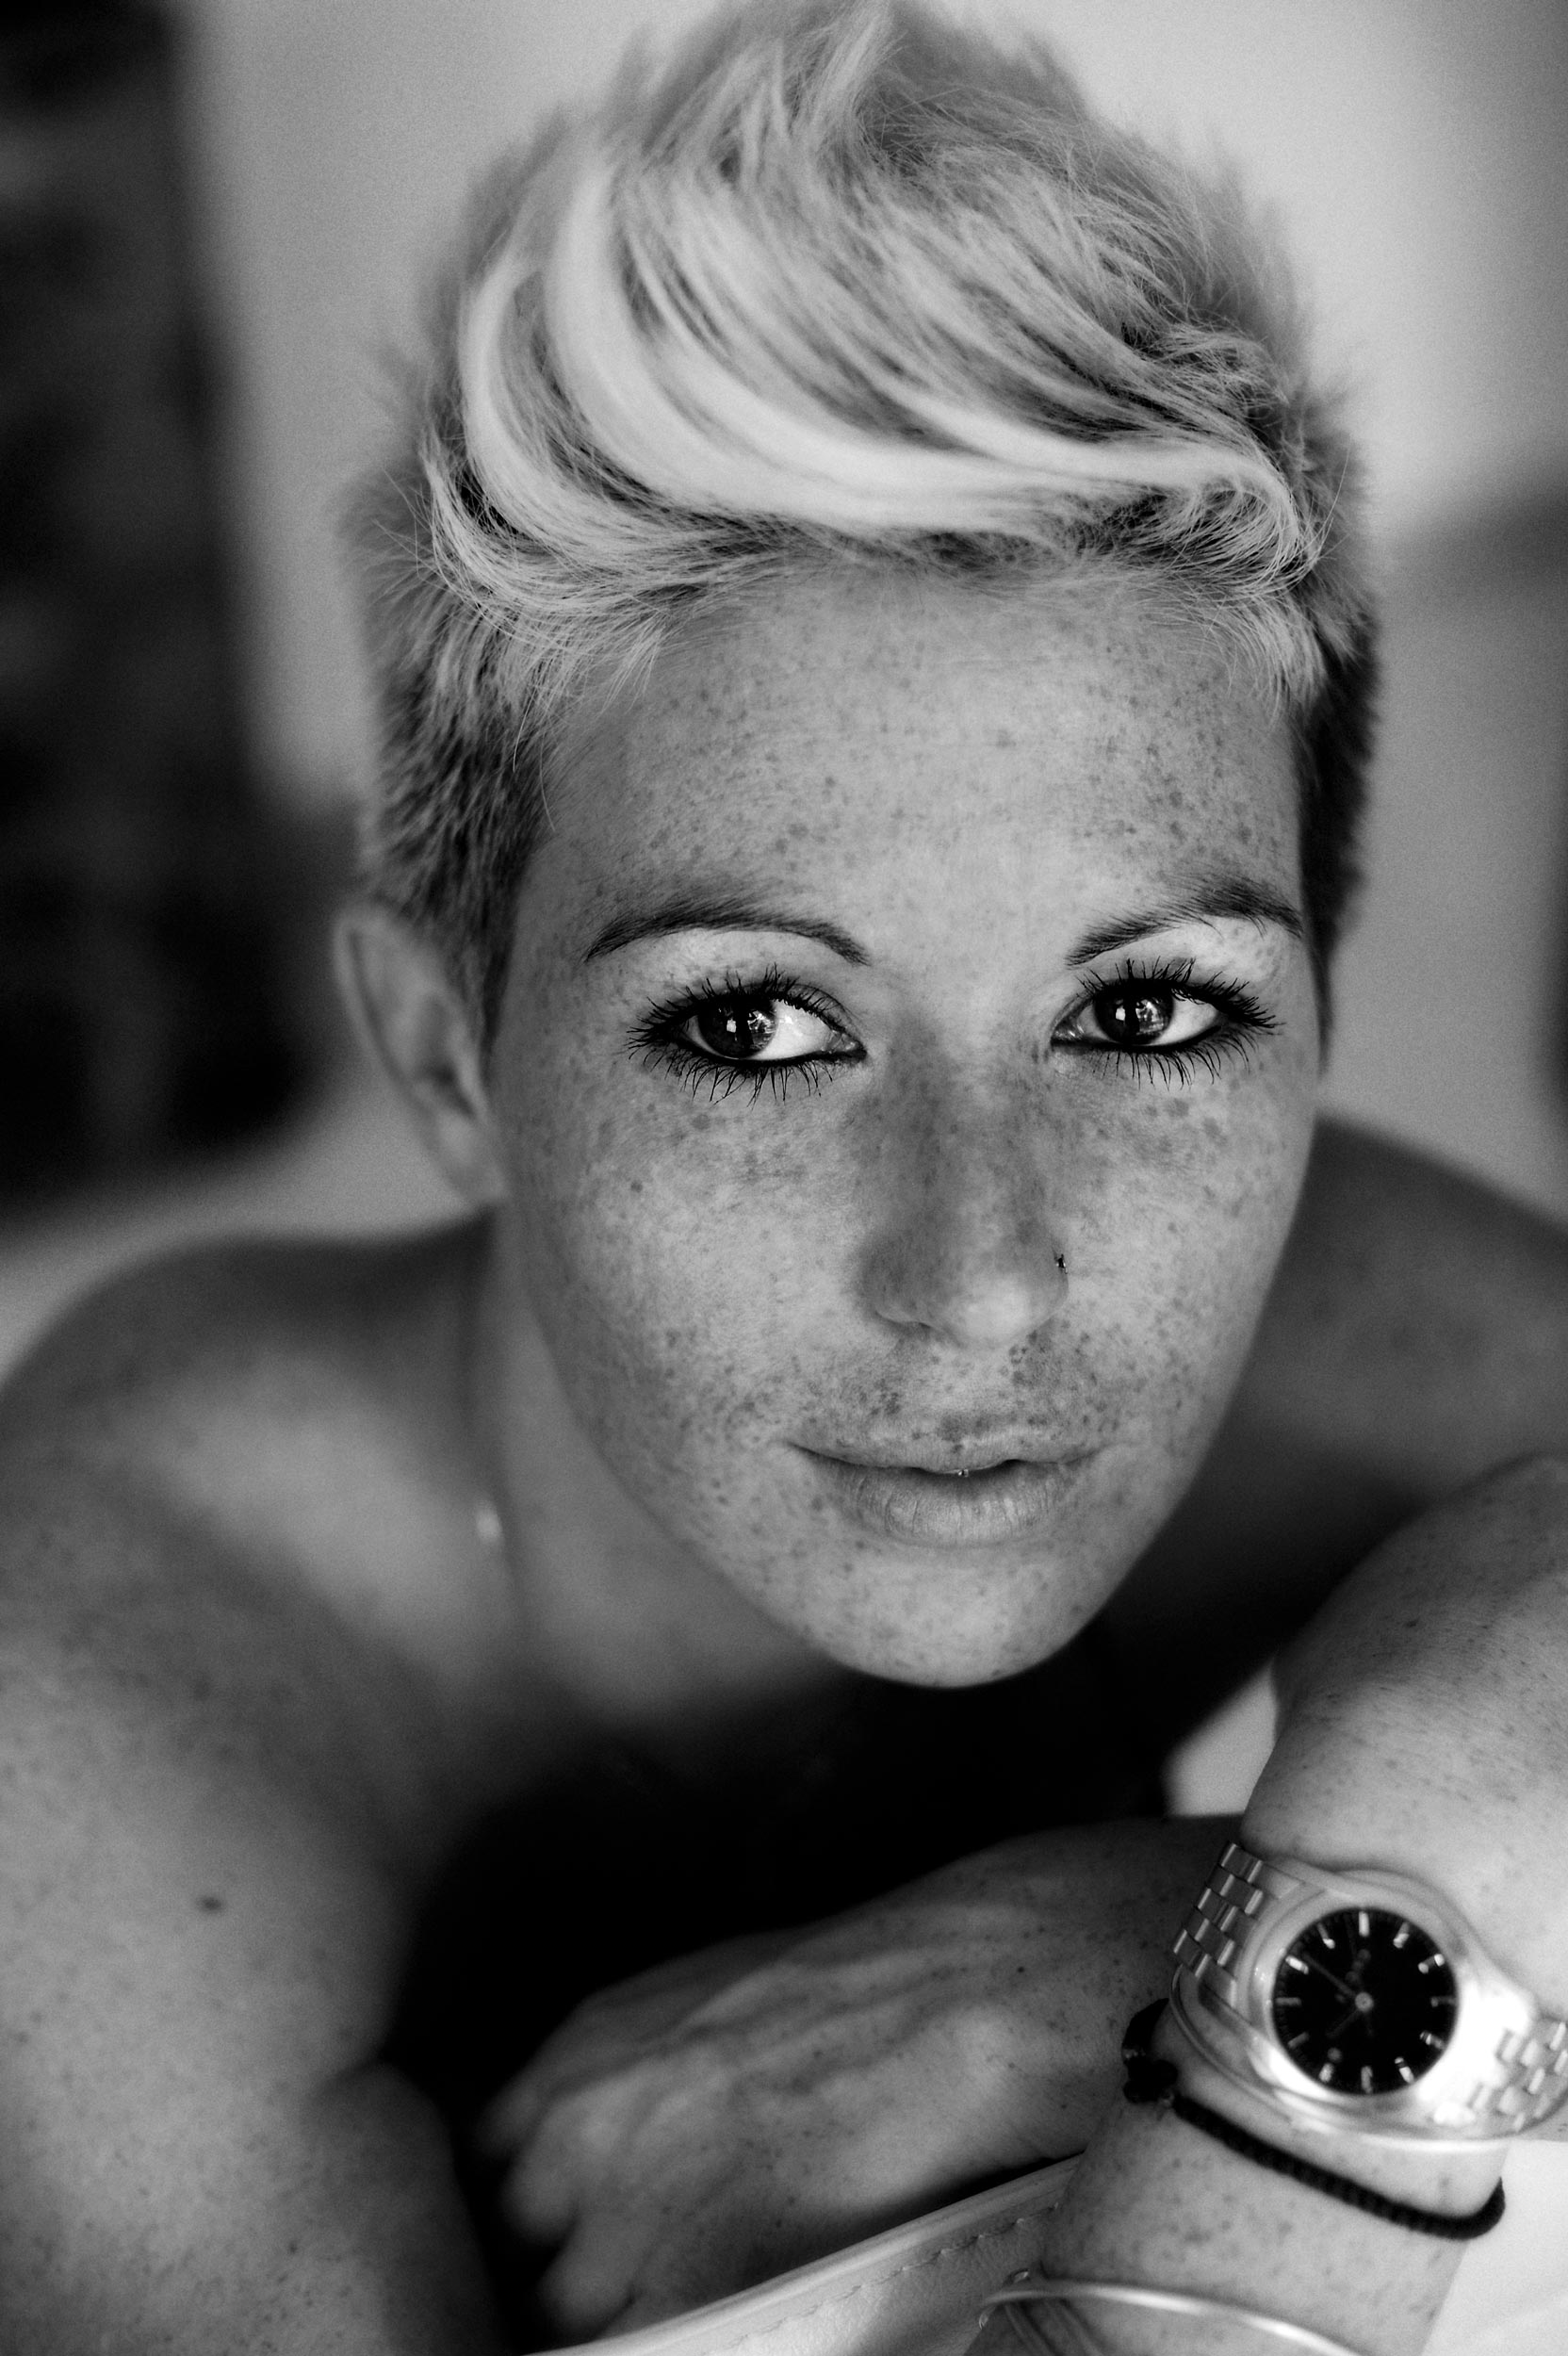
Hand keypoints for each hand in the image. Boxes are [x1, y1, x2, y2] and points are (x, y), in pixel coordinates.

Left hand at [479, 1816, 1228, 2336]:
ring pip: (568, 2322)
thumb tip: (618, 2148)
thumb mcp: (702, 2002)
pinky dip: (675, 2343)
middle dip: (563, 2277)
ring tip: (690, 2299)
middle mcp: (576, 2136)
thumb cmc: (865, 1989)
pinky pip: (646, 2353)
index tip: (558, 2245)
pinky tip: (723, 2319)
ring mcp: (626, 2221)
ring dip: (620, 2319)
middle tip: (630, 2283)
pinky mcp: (695, 2294)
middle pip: (519, 2259)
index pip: (486, 2175)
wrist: (962, 1996)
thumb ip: (633, 2078)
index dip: (529, 2221)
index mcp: (576, 2057)